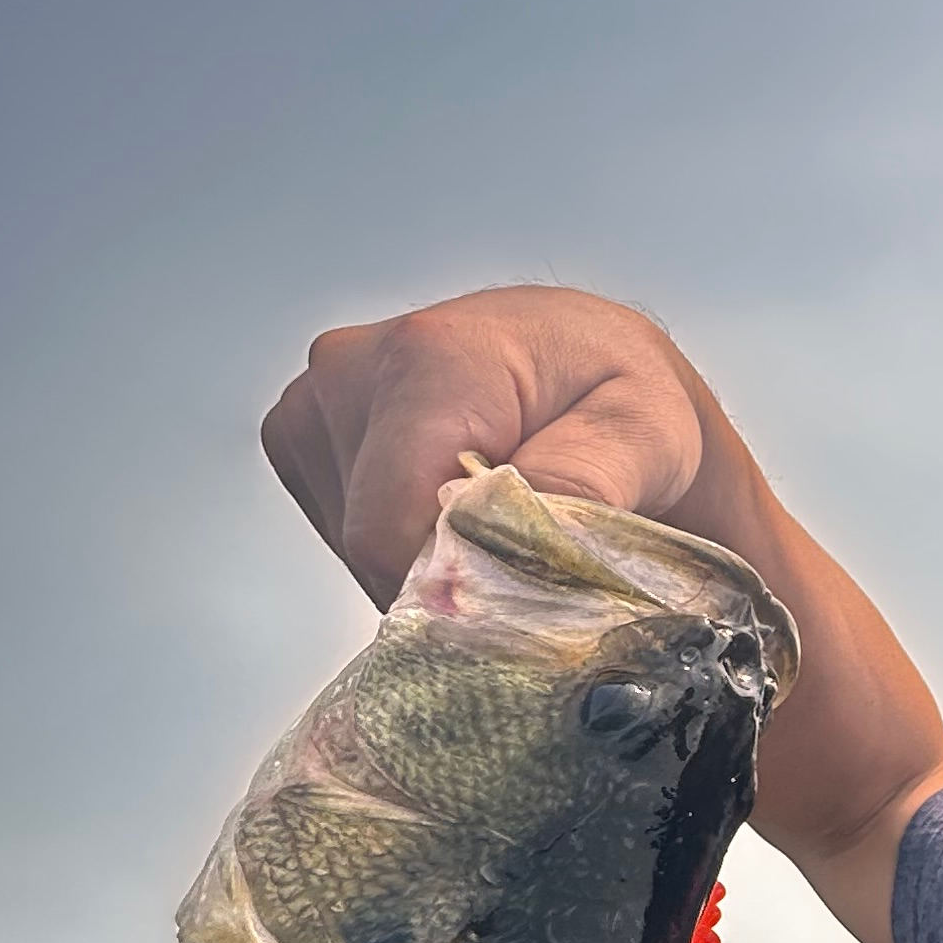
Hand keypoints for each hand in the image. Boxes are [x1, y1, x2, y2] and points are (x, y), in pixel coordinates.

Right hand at [261, 289, 730, 606]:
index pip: (390, 528)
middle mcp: (347, 370)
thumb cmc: (615, 390)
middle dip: (447, 572)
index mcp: (427, 357)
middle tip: (521, 546)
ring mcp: (313, 403)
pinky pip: (340, 532)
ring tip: (489, 514)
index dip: (455, 582)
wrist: (576, 358)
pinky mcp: (298, 435)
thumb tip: (508, 533)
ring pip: (354, 548)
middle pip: (371, 545)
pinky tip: (446, 506)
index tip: (522, 584)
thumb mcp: (644, 432)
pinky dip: (398, 545)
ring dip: (424, 560)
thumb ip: (582, 479)